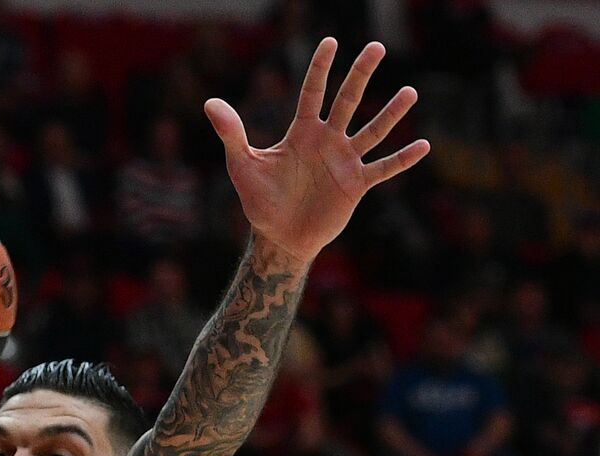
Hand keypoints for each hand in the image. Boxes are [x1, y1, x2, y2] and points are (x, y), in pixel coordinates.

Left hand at [205, 38, 429, 263]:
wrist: (280, 237)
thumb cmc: (260, 201)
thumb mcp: (242, 165)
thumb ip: (231, 134)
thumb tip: (209, 102)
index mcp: (301, 133)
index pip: (312, 93)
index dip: (320, 69)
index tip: (331, 42)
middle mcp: (327, 141)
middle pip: (347, 101)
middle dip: (360, 75)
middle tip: (376, 47)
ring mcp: (344, 161)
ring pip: (372, 131)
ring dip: (390, 113)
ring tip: (409, 91)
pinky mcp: (356, 185)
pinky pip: (383, 169)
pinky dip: (402, 159)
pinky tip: (424, 145)